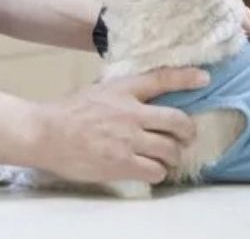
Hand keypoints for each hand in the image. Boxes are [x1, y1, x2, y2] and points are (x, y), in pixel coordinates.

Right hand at [26, 68, 207, 184]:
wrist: (45, 133)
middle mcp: (130, 113)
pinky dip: (158, 172)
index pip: (161, 79)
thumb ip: (121, 94)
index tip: (204, 78)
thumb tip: (140, 96)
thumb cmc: (67, 113)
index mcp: (122, 90)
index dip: (185, 78)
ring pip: (170, 149)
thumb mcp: (97, 91)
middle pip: (177, 121)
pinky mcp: (122, 163)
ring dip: (173, 155)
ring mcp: (128, 140)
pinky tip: (150, 170)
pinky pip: (156, 170)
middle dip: (188, 131)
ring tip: (166, 158)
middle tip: (186, 137)